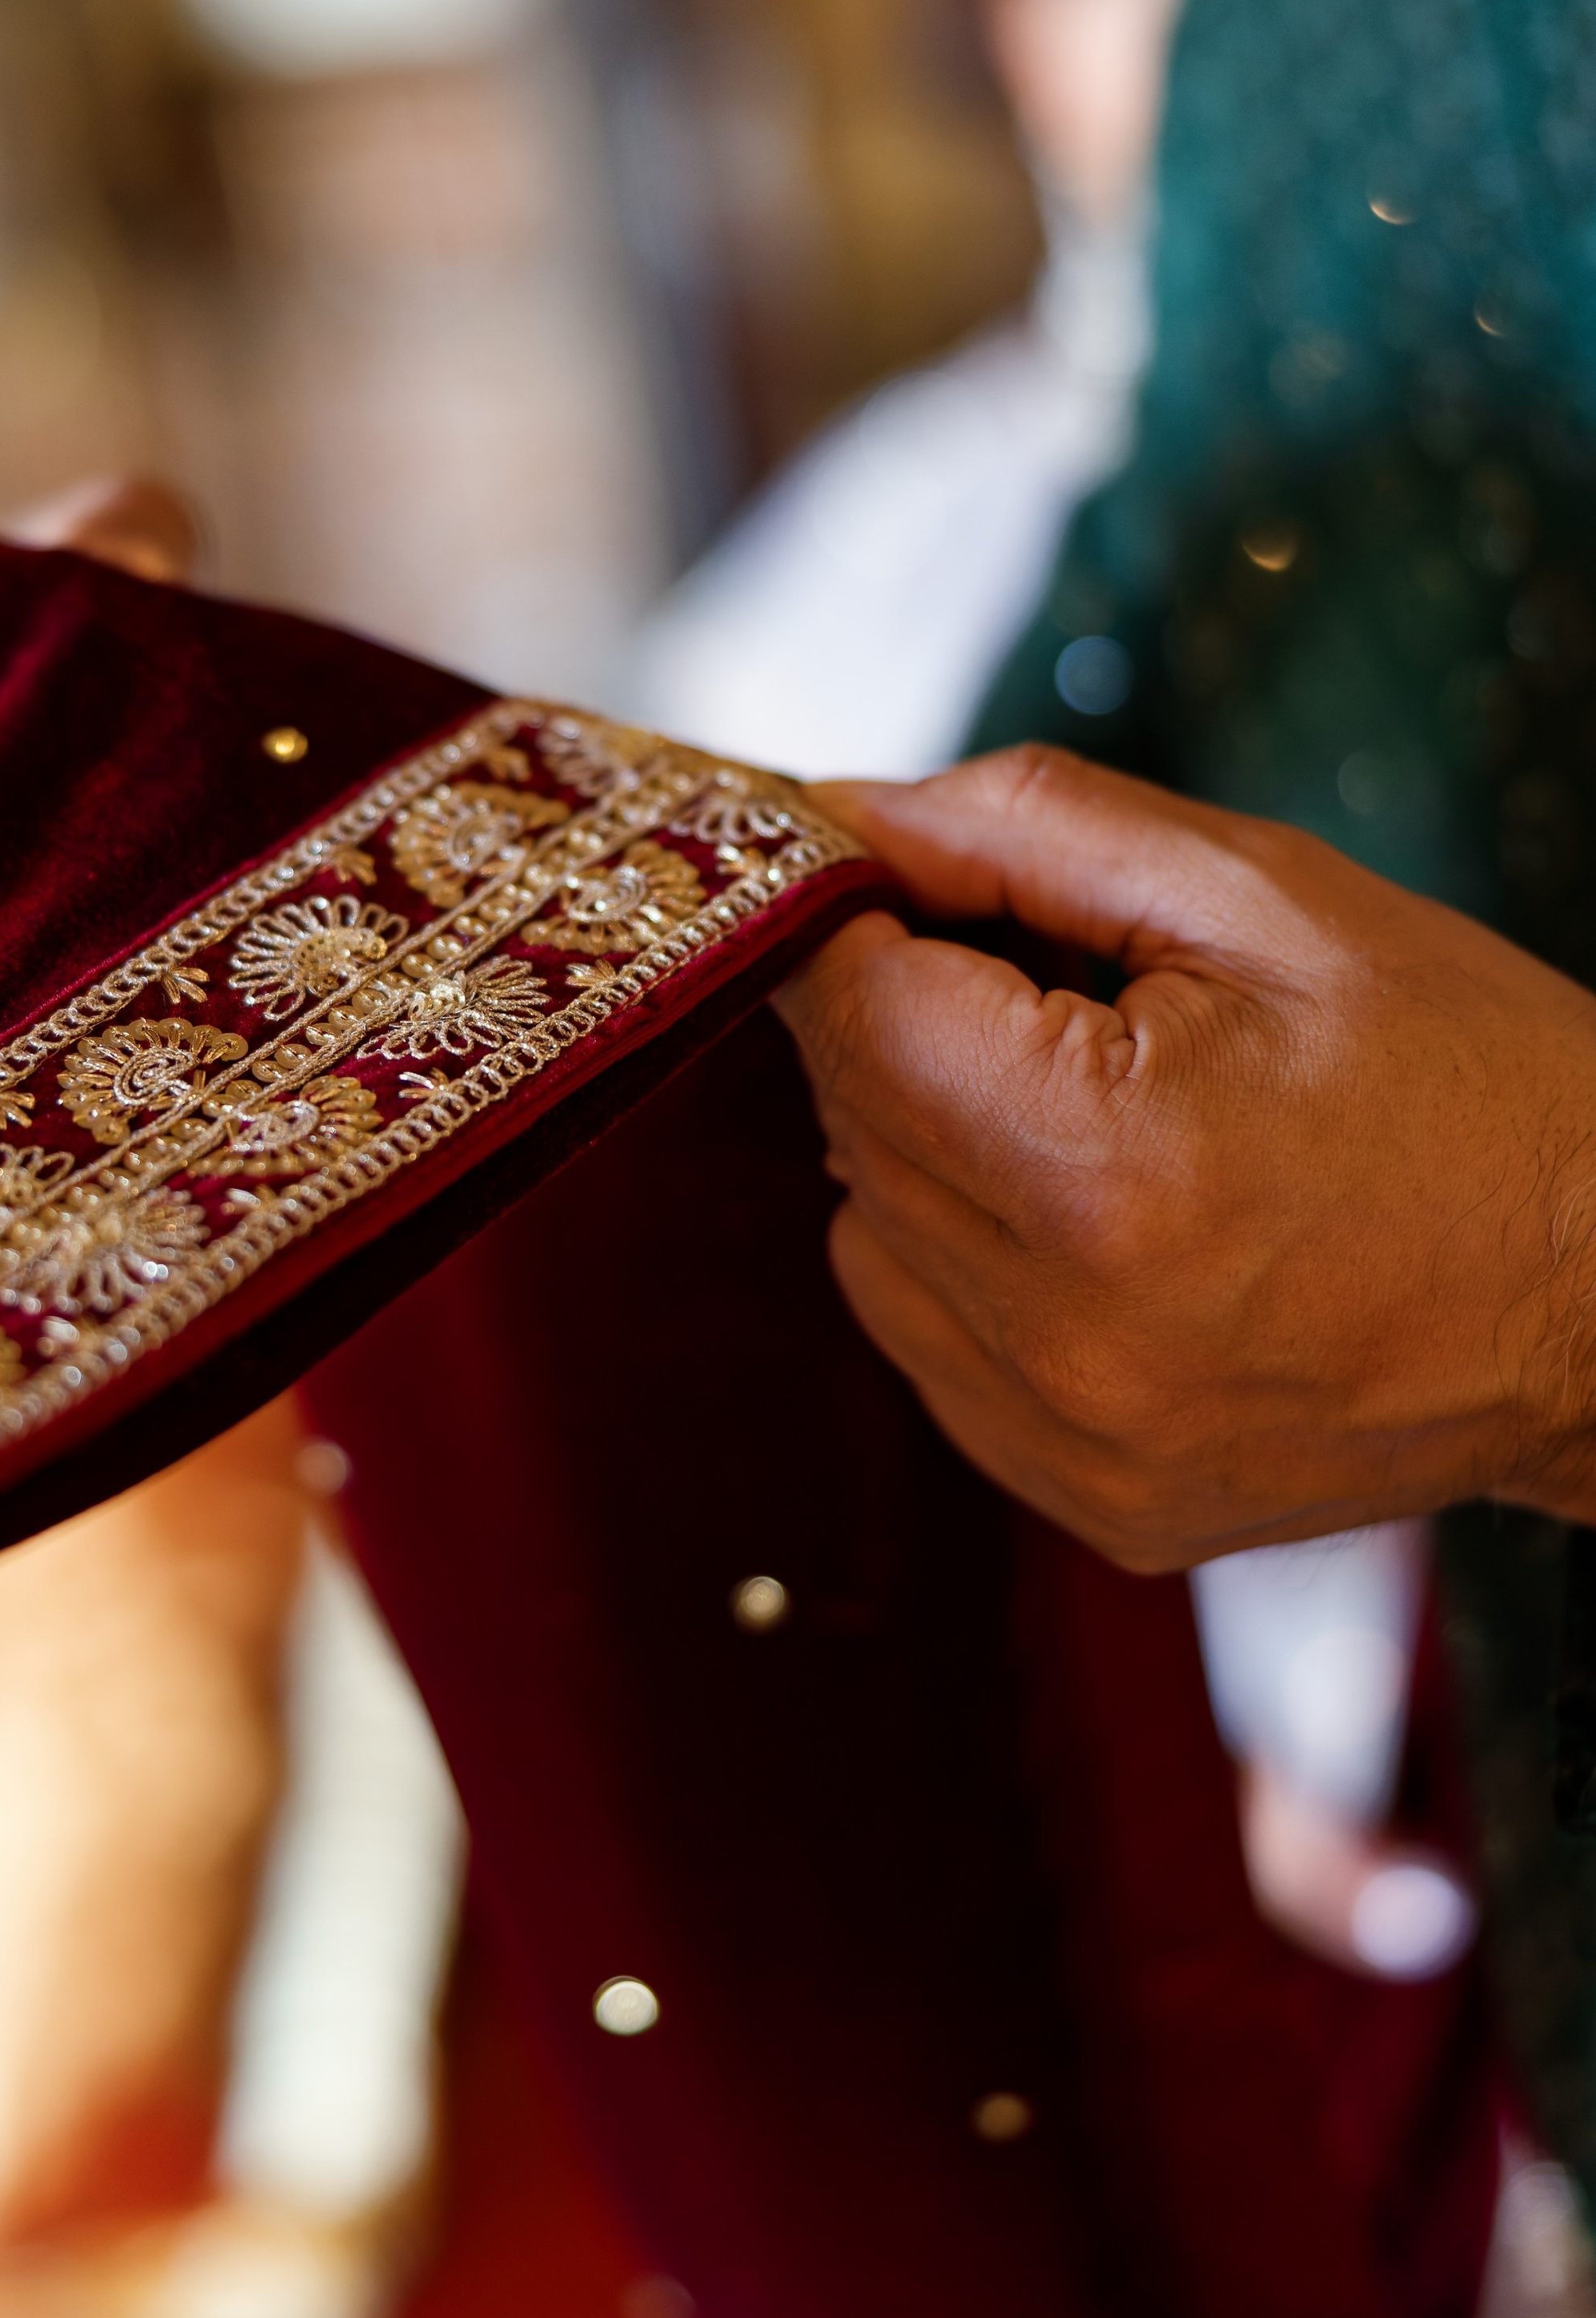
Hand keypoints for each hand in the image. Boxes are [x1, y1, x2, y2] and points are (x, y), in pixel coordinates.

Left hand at [777, 746, 1595, 1569]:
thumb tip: (843, 815)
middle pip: (848, 1121)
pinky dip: (974, 1271)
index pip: (852, 1009)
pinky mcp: (1091, 1503)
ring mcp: (1073, 1441)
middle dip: (907, 1024)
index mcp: (1108, 1168)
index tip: (899, 887)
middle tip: (1034, 982)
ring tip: (1091, 1113)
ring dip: (930, 1151)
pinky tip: (1103, 1227)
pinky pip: (935, 1349)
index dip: (857, 922)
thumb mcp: (1269, 897)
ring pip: (867, 1239)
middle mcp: (1066, 1335)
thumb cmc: (1475, 1083)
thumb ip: (1029, 831)